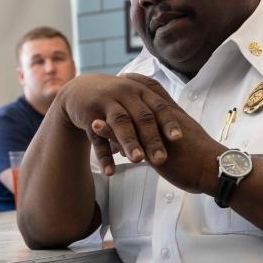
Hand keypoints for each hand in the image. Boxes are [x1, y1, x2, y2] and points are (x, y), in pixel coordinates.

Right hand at [55, 73, 183, 175]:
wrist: (82, 90)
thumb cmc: (119, 99)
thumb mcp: (137, 100)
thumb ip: (155, 113)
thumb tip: (180, 134)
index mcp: (141, 91)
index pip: (159, 107)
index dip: (169, 122)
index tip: (178, 139)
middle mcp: (126, 93)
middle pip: (141, 117)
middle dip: (151, 139)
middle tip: (161, 159)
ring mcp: (107, 102)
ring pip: (120, 124)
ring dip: (130, 143)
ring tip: (138, 161)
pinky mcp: (89, 115)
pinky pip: (97, 138)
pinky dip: (104, 156)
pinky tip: (110, 172)